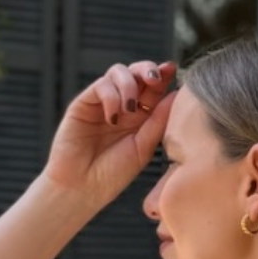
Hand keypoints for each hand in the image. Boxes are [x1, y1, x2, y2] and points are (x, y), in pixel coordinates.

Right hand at [43, 59, 177, 212]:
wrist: (82, 189)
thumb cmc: (112, 175)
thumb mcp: (143, 148)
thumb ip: (158, 121)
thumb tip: (175, 93)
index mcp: (140, 117)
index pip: (154, 88)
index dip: (163, 76)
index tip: (171, 70)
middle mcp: (122, 106)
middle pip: (137, 73)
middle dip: (148, 69)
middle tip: (154, 78)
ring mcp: (102, 103)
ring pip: (118, 73)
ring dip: (129, 84)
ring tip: (129, 109)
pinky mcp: (83, 104)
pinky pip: (101, 86)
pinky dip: (111, 96)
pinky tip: (113, 118)